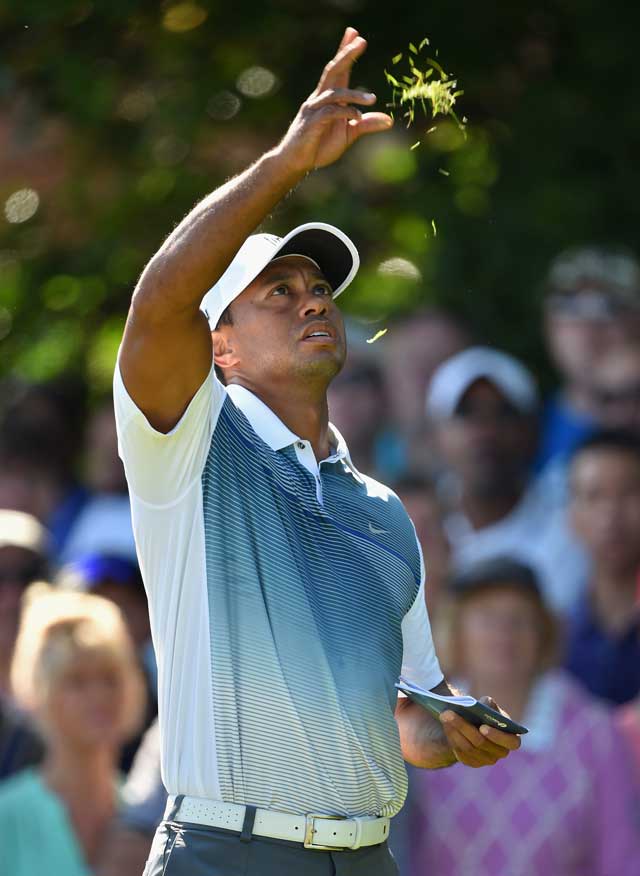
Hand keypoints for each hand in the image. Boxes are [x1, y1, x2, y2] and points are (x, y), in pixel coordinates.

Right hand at [276, 27, 392, 172]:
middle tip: (361, 40)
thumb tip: (389, 120)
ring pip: (334, 92)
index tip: (354, 33)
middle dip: (346, 55)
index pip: (338, 70)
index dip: (345, 51)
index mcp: (329, 98)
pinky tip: (358, 117)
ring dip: (354, 94)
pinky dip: (345, 112)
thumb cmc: (319, 147)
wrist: (296, 163)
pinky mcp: (311, 123)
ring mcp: (314, 109)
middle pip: (333, 71)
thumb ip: (365, 124)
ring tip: (372, 100)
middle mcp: (320, 98)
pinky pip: (330, 112)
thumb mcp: (348, 135)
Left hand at [439, 698, 521, 768]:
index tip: (482, 727)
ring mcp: (486, 760)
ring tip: (444, 715)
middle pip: (481, 743)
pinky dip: (452, 737)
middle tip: (449, 713)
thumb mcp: (489, 706)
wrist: (475, 724)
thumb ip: (489, 705)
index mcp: (511, 739)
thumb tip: (483, 704)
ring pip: (468, 747)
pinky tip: (446, 725)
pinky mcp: (473, 762)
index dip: (497, 736)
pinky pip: (461, 753)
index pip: (511, 742)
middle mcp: (500, 752)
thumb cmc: (486, 713)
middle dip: (464, 727)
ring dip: (454, 730)